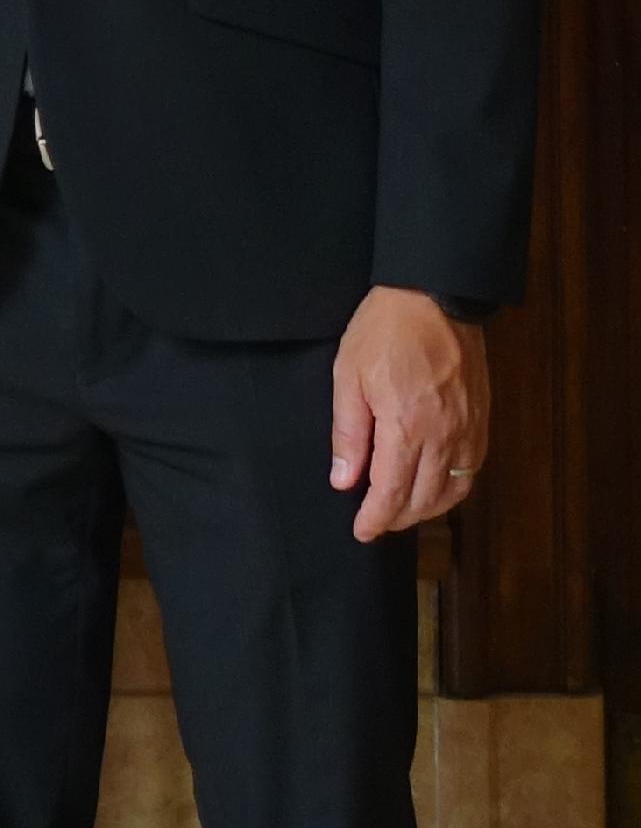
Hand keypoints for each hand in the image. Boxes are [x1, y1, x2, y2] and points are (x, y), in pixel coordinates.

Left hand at [331, 289, 488, 539]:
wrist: (434, 295)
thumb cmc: (383, 331)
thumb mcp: (349, 377)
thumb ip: (348, 434)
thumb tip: (344, 481)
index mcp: (408, 426)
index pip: (392, 492)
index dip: (376, 518)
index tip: (361, 532)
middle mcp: (445, 435)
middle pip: (426, 499)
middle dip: (400, 518)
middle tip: (377, 522)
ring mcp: (469, 428)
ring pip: (455, 490)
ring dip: (429, 508)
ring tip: (403, 510)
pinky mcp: (483, 418)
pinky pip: (472, 468)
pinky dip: (453, 487)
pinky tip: (435, 485)